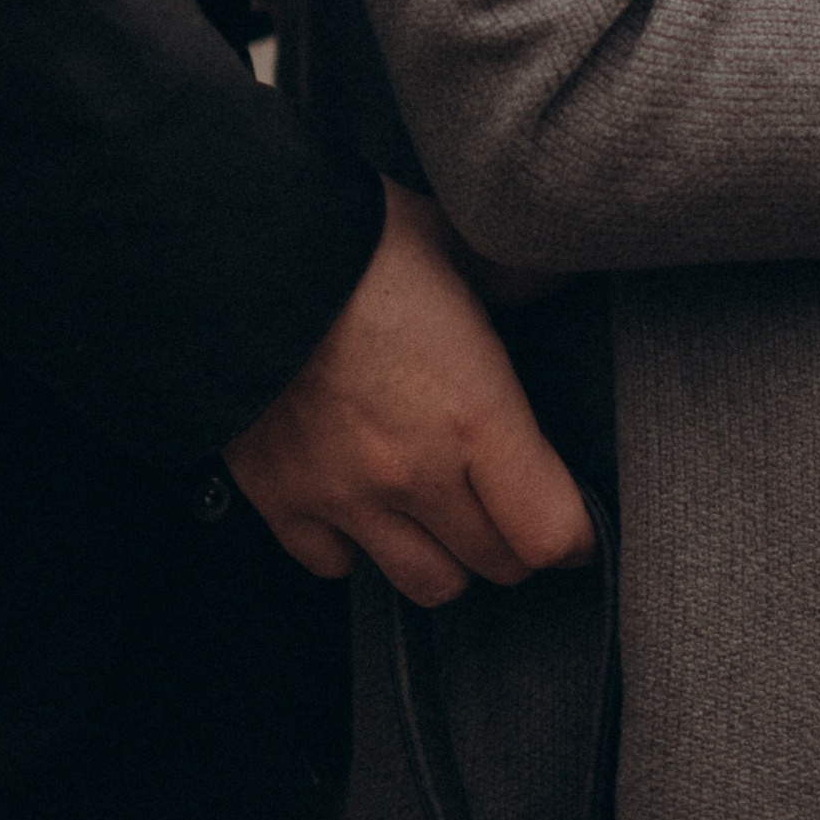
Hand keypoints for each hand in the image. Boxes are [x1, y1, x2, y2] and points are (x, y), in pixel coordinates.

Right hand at [223, 184, 595, 603]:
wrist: (242, 255)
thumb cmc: (357, 238)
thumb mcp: (458, 236)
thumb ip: (514, 271)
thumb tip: (551, 270)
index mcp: (474, 414)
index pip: (549, 533)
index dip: (576, 532)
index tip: (578, 516)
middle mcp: (414, 473)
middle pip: (495, 565)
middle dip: (516, 540)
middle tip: (513, 501)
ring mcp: (345, 496)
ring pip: (425, 584)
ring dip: (447, 555)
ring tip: (446, 510)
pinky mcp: (282, 500)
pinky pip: (335, 566)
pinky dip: (357, 546)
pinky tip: (365, 500)